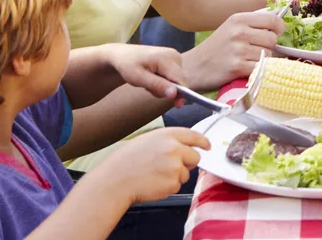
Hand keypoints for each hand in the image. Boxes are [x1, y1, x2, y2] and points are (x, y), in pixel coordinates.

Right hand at [92, 128, 208, 205]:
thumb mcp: (147, 141)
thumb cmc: (125, 162)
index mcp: (167, 135)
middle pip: (195, 156)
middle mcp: (174, 148)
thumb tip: (183, 146)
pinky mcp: (173, 182)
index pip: (194, 135)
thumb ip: (168, 141)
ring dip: (175, 176)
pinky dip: (168, 187)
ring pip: (186, 173)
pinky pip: (177, 186)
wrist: (114, 181)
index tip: (207, 146)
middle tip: (170, 167)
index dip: (203, 142)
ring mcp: (175, 165)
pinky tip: (153, 183)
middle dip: (187, 163)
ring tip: (154, 175)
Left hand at [106, 45, 184, 102]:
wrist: (123, 54)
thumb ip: (157, 85)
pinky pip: (174, 76)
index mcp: (166, 58)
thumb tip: (175, 93)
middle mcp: (174, 55)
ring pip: (177, 80)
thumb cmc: (128, 66)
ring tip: (148, 82)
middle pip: (179, 80)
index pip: (180, 79)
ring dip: (164, 86)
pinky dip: (164, 81)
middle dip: (167, 90)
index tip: (178, 105)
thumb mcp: (138, 78)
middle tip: (148, 89)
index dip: (182, 93)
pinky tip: (153, 78)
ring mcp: (175, 56)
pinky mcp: (174, 59)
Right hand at [181, 12, 283, 90]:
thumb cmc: (215, 50)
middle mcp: (238, 32)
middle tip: (256, 53)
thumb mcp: (230, 29)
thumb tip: (281, 25)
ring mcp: (238, 49)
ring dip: (262, 62)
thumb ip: (252, 25)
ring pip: (268, 55)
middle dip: (269, 48)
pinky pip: (261, 68)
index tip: (275, 35)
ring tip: (247, 62)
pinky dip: (257, 72)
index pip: (272, 20)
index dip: (278, 29)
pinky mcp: (237, 67)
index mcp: (238, 19)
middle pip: (272, 39)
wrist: (191, 69)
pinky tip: (246, 71)